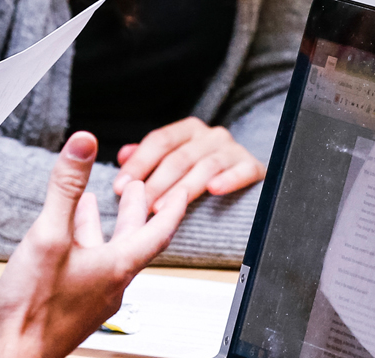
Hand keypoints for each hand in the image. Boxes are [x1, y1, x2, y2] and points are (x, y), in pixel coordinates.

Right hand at [0, 131, 186, 357]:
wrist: (18, 356)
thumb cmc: (35, 309)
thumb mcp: (49, 235)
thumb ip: (66, 188)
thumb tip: (83, 145)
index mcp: (118, 266)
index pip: (160, 231)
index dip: (173, 207)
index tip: (182, 191)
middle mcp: (113, 282)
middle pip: (135, 239)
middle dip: (138, 209)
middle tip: (138, 187)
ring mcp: (96, 295)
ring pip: (108, 251)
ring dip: (105, 224)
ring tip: (95, 201)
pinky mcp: (78, 304)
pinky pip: (90, 266)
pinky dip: (85, 243)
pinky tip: (66, 236)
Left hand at [113, 117, 265, 211]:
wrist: (245, 179)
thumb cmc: (202, 175)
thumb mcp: (174, 163)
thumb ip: (149, 159)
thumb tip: (122, 155)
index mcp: (188, 131)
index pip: (159, 142)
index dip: (138, 164)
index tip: (120, 186)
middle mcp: (211, 136)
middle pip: (179, 158)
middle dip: (156, 183)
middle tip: (140, 205)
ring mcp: (233, 150)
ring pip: (205, 167)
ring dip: (183, 188)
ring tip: (165, 208)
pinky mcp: (254, 167)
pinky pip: (242, 171)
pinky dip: (229, 179)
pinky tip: (215, 190)